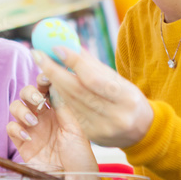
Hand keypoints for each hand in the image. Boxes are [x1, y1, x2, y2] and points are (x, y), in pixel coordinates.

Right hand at [7, 70, 97, 171]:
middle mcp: (43, 117)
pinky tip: (28, 136)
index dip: (43, 80)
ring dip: (22, 110)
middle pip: (27, 94)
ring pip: (16, 107)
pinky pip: (11, 128)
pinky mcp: (22, 144)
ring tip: (33, 121)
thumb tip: (56, 84)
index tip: (45, 78)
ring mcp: (31, 129)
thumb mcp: (76, 129)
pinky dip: (16, 128)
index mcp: (58, 110)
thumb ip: (64, 107)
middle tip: (37, 100)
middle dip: (29, 92)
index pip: (46, 89)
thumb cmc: (81, 158)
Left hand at [31, 47, 153, 148]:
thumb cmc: (128, 98)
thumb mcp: (119, 79)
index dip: (73, 63)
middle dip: (54, 71)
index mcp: (126, 97)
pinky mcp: (92, 136)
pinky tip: (53, 85)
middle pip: (77, 91)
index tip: (56, 47)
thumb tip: (68, 43)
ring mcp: (102, 129)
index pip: (93, 79)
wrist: (141, 131)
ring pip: (70, 102)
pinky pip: (71, 112)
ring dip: (54, 82)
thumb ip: (93, 64)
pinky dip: (61, 97)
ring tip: (44, 66)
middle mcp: (115, 116)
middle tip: (38, 54)